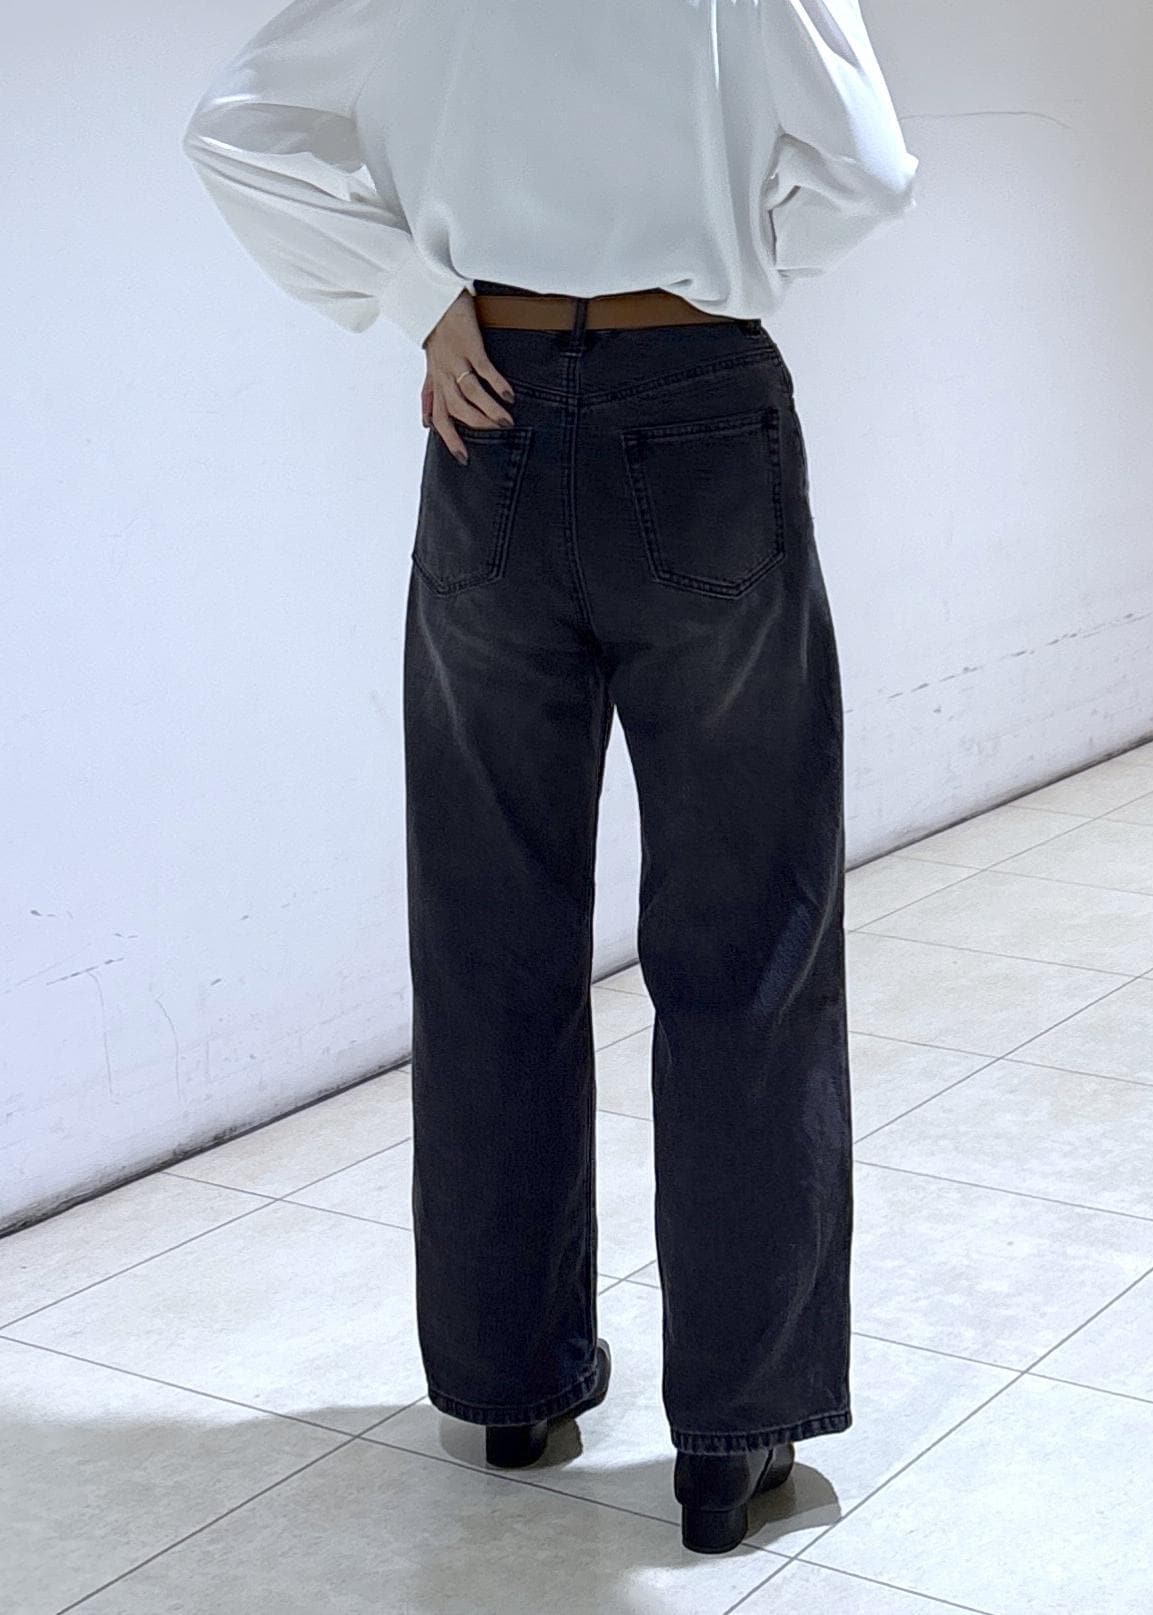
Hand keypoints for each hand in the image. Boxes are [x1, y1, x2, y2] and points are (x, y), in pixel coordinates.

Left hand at [421, 291, 515, 463]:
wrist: (434, 298)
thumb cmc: (436, 334)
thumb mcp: (430, 367)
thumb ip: (430, 394)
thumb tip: (426, 422)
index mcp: (436, 382)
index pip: (441, 418)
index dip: (450, 439)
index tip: (463, 458)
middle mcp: (444, 374)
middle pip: (458, 409)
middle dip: (477, 425)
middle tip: (497, 432)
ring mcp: (457, 360)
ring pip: (470, 393)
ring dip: (489, 409)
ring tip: (506, 420)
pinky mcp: (470, 345)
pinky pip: (483, 370)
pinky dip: (496, 384)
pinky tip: (508, 395)